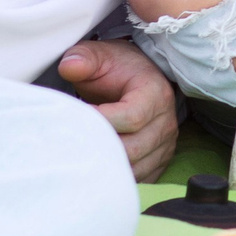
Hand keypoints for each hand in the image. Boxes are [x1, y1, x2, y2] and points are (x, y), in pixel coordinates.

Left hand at [56, 39, 181, 180]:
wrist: (137, 78)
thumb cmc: (116, 68)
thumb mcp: (99, 55)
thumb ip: (83, 58)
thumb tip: (69, 67)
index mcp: (155, 93)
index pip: (132, 117)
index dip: (101, 122)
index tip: (75, 118)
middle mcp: (166, 122)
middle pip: (132, 149)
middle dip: (99, 147)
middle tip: (71, 142)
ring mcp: (165, 145)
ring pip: (134, 169)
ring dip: (105, 165)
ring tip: (80, 154)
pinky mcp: (159, 162)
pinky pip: (138, 179)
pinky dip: (115, 176)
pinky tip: (95, 166)